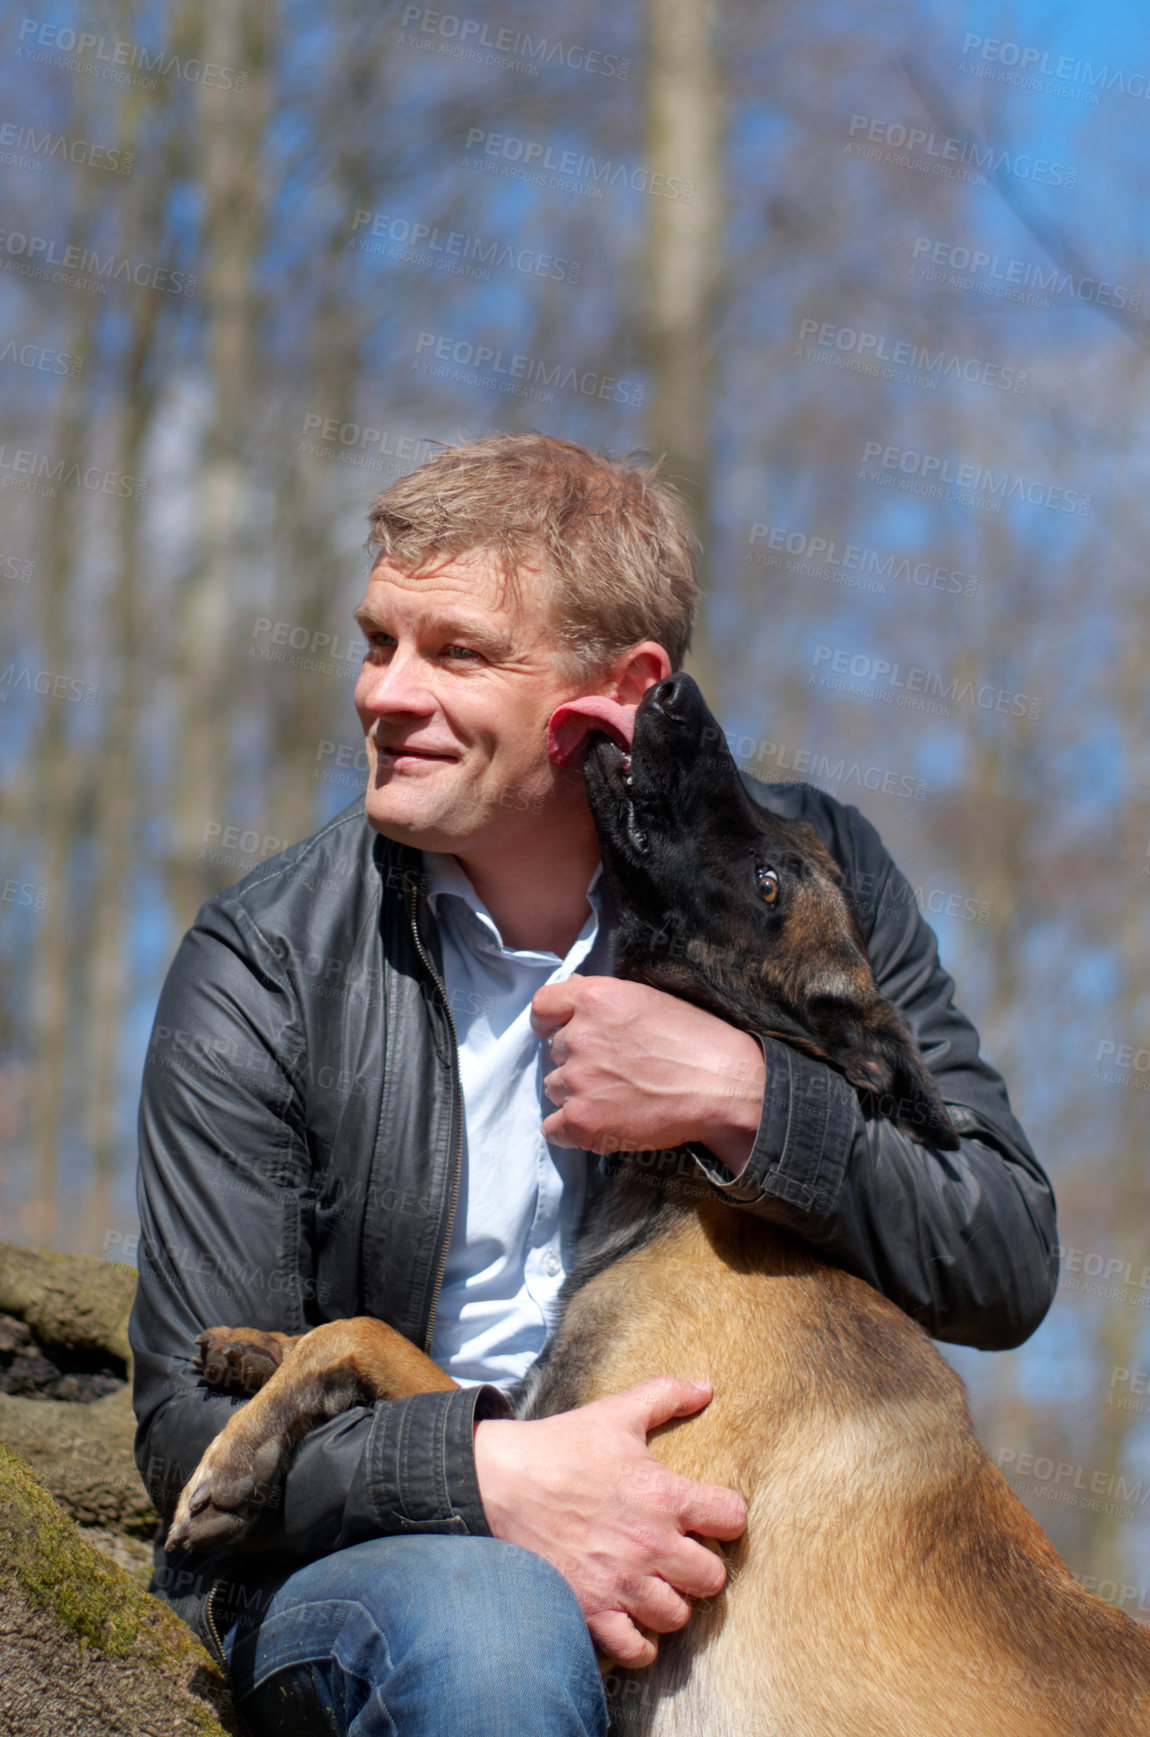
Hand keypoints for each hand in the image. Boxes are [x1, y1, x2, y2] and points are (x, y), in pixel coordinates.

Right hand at [473, 1377, 746, 1665]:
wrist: (500, 1483)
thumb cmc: (561, 1447)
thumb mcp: (616, 1413)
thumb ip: (665, 1396)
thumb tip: (705, 1386)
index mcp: (665, 1497)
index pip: (732, 1519)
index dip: (726, 1515)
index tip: (711, 1515)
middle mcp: (652, 1547)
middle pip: (713, 1578)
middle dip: (702, 1566)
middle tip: (681, 1555)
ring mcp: (622, 1584)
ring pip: (677, 1616)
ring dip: (670, 1601)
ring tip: (655, 1585)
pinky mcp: (593, 1611)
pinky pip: (636, 1649)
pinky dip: (639, 1641)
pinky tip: (632, 1618)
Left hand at [531, 977, 764, 1174]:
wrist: (723, 1086)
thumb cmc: (696, 1040)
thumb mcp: (648, 999)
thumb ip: (603, 998)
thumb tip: (573, 991)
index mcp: (594, 999)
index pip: (542, 1006)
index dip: (549, 1022)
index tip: (559, 1032)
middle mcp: (578, 1036)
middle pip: (555, 1052)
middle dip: (578, 1061)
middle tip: (616, 1071)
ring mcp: (577, 1080)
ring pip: (555, 1089)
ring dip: (577, 1094)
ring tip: (618, 1098)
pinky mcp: (582, 1120)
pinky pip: (553, 1129)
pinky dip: (571, 1130)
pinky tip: (601, 1124)